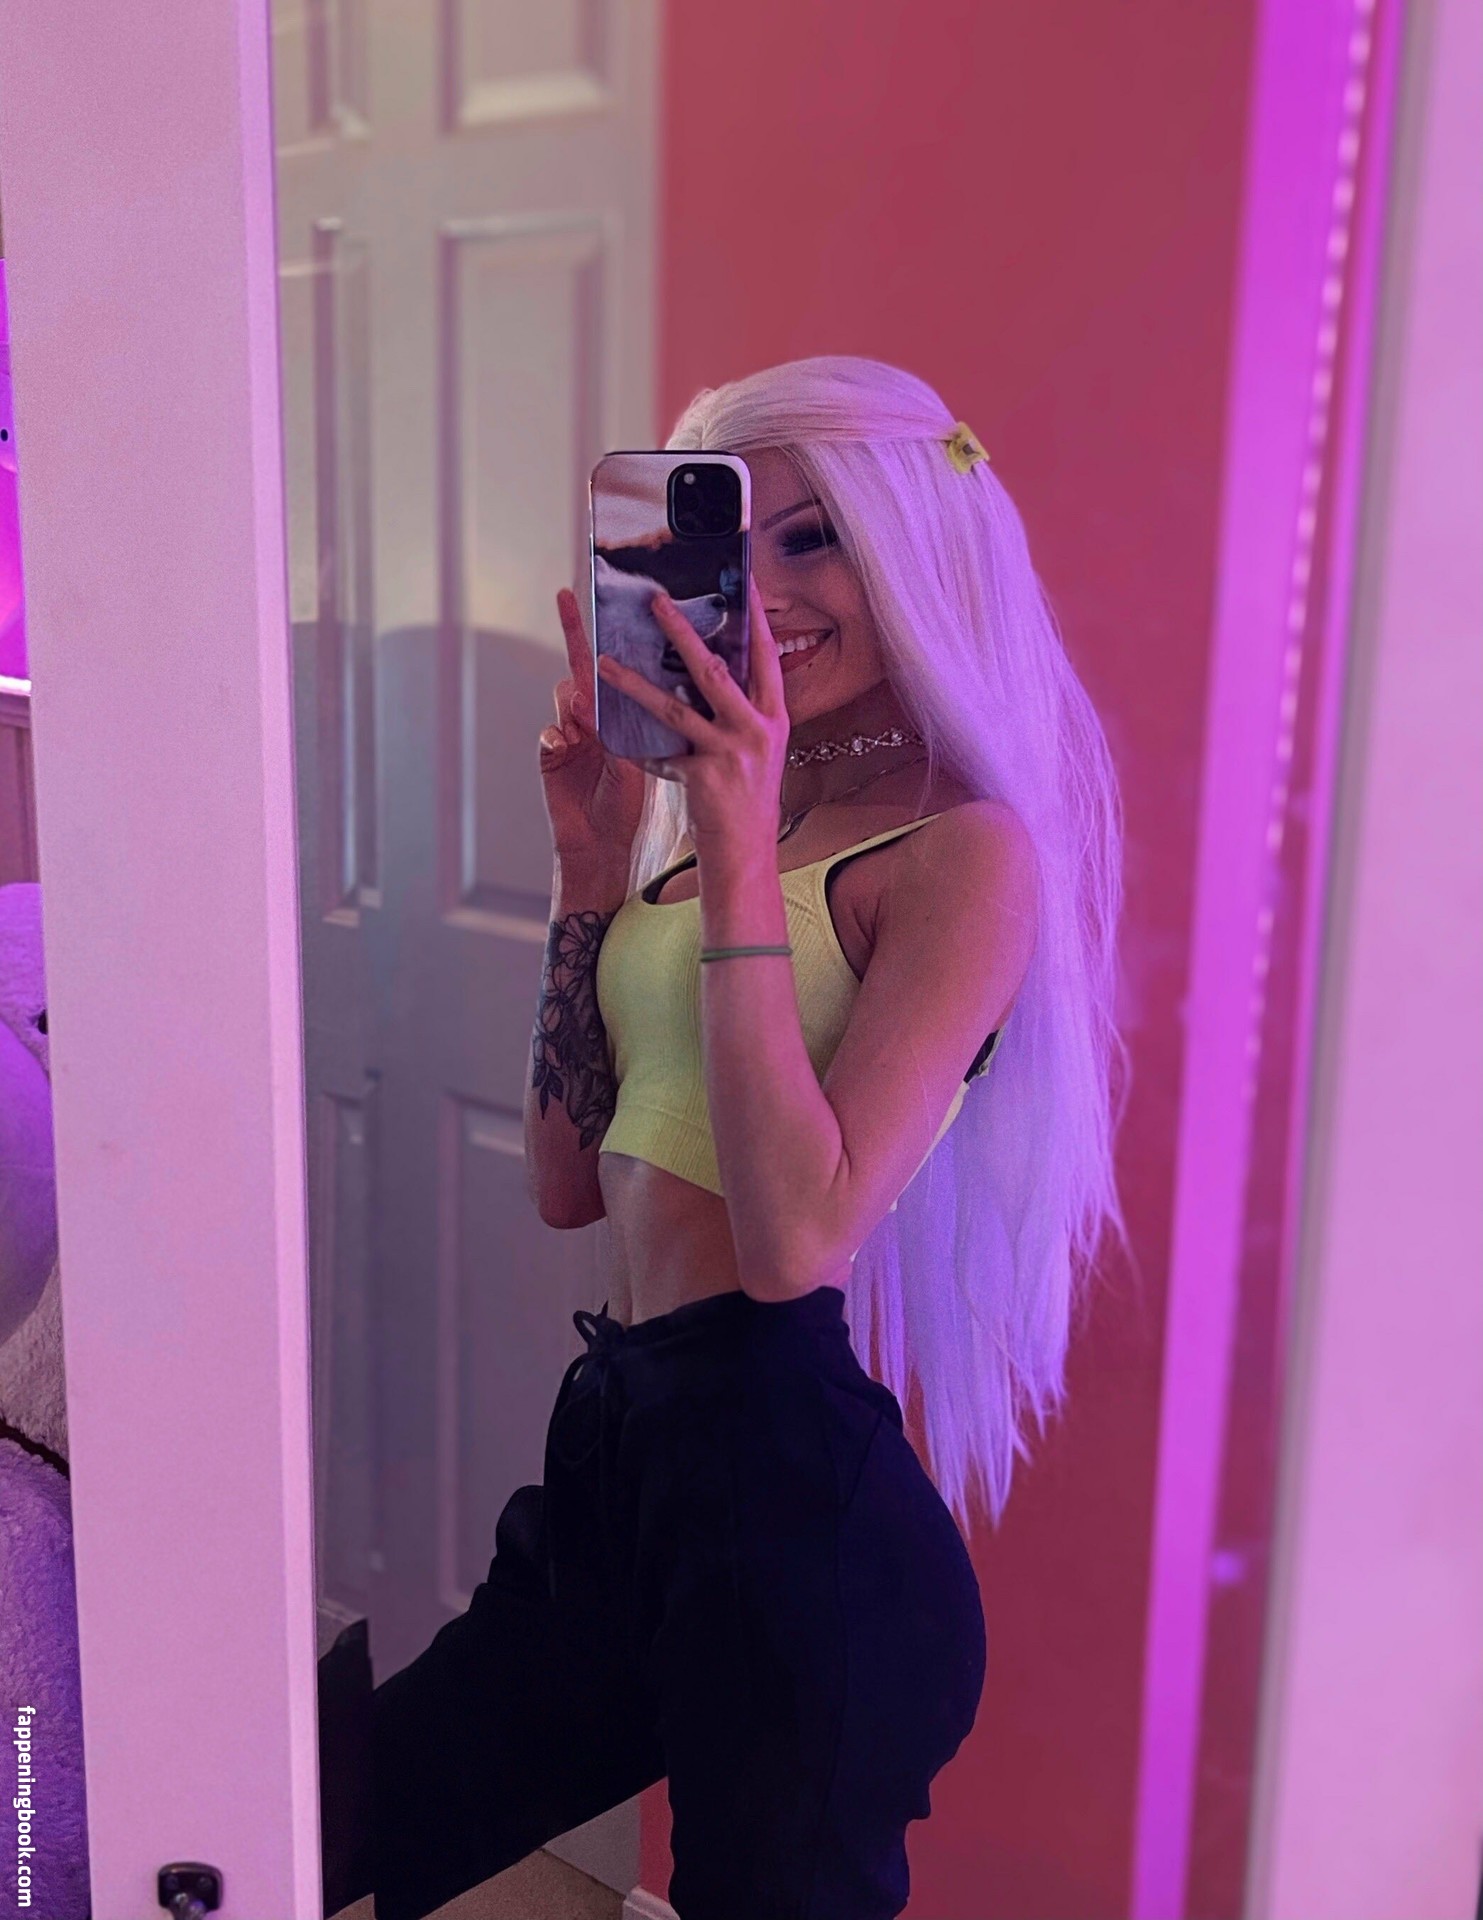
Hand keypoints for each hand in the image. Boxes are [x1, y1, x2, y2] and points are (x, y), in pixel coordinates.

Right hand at [539, 588, 648, 873]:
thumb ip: (657, 723)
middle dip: (574, 631)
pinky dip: (558, 736)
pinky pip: (549, 735)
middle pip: (583, 666)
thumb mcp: (651, 760)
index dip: (611, 634)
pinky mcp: (549, 758)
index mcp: (618, 714)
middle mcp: (591, 718)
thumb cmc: (629, 806)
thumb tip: (692, 682)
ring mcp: (568, 734)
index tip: (605, 594)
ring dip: (575, 700)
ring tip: (584, 714)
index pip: (618, 665)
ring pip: (565, 696)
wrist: (604, 850)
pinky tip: (564, 744)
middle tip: (567, 597)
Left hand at [594, 577, 788, 852]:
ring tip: (604, 662)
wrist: (746, 854)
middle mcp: (756, 730)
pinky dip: (636, 747)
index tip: (744, 579)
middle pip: (715, 669)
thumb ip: (743, 710)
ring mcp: (730, 753)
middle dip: (683, 631)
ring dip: (634, 683)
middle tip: (656, 601)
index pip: (766, 656)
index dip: (756, 617)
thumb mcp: (759, 748)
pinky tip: (612, 734)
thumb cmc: (748, 800)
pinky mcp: (703, 776)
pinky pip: (660, 753)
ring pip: (674, 707)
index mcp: (774, 718)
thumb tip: (718, 668)